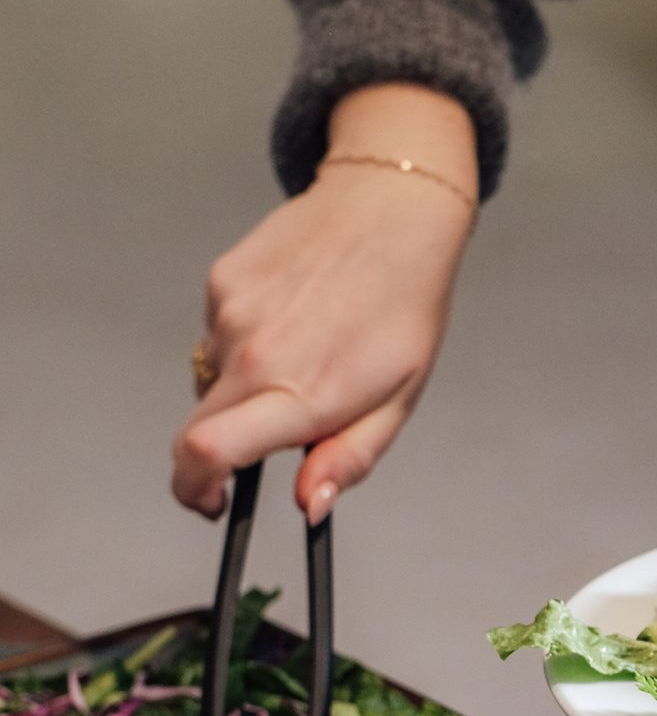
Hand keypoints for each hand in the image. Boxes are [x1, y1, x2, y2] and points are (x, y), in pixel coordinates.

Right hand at [171, 86, 477, 523]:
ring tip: (304, 355)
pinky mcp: (221, 281)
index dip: (193, 490)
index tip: (210, 501)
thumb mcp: (398, 400)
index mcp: (302, 392)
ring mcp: (232, 314)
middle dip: (214, 452)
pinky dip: (245, 342)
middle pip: (195, 429)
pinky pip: (218, 335)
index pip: (207, 453)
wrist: (390, 211)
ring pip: (212, 380)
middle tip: (257, 445)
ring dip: (243, 387)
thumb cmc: (403, 307)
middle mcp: (255, 353)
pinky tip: (292, 316)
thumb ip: (348, 458)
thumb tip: (309, 504)